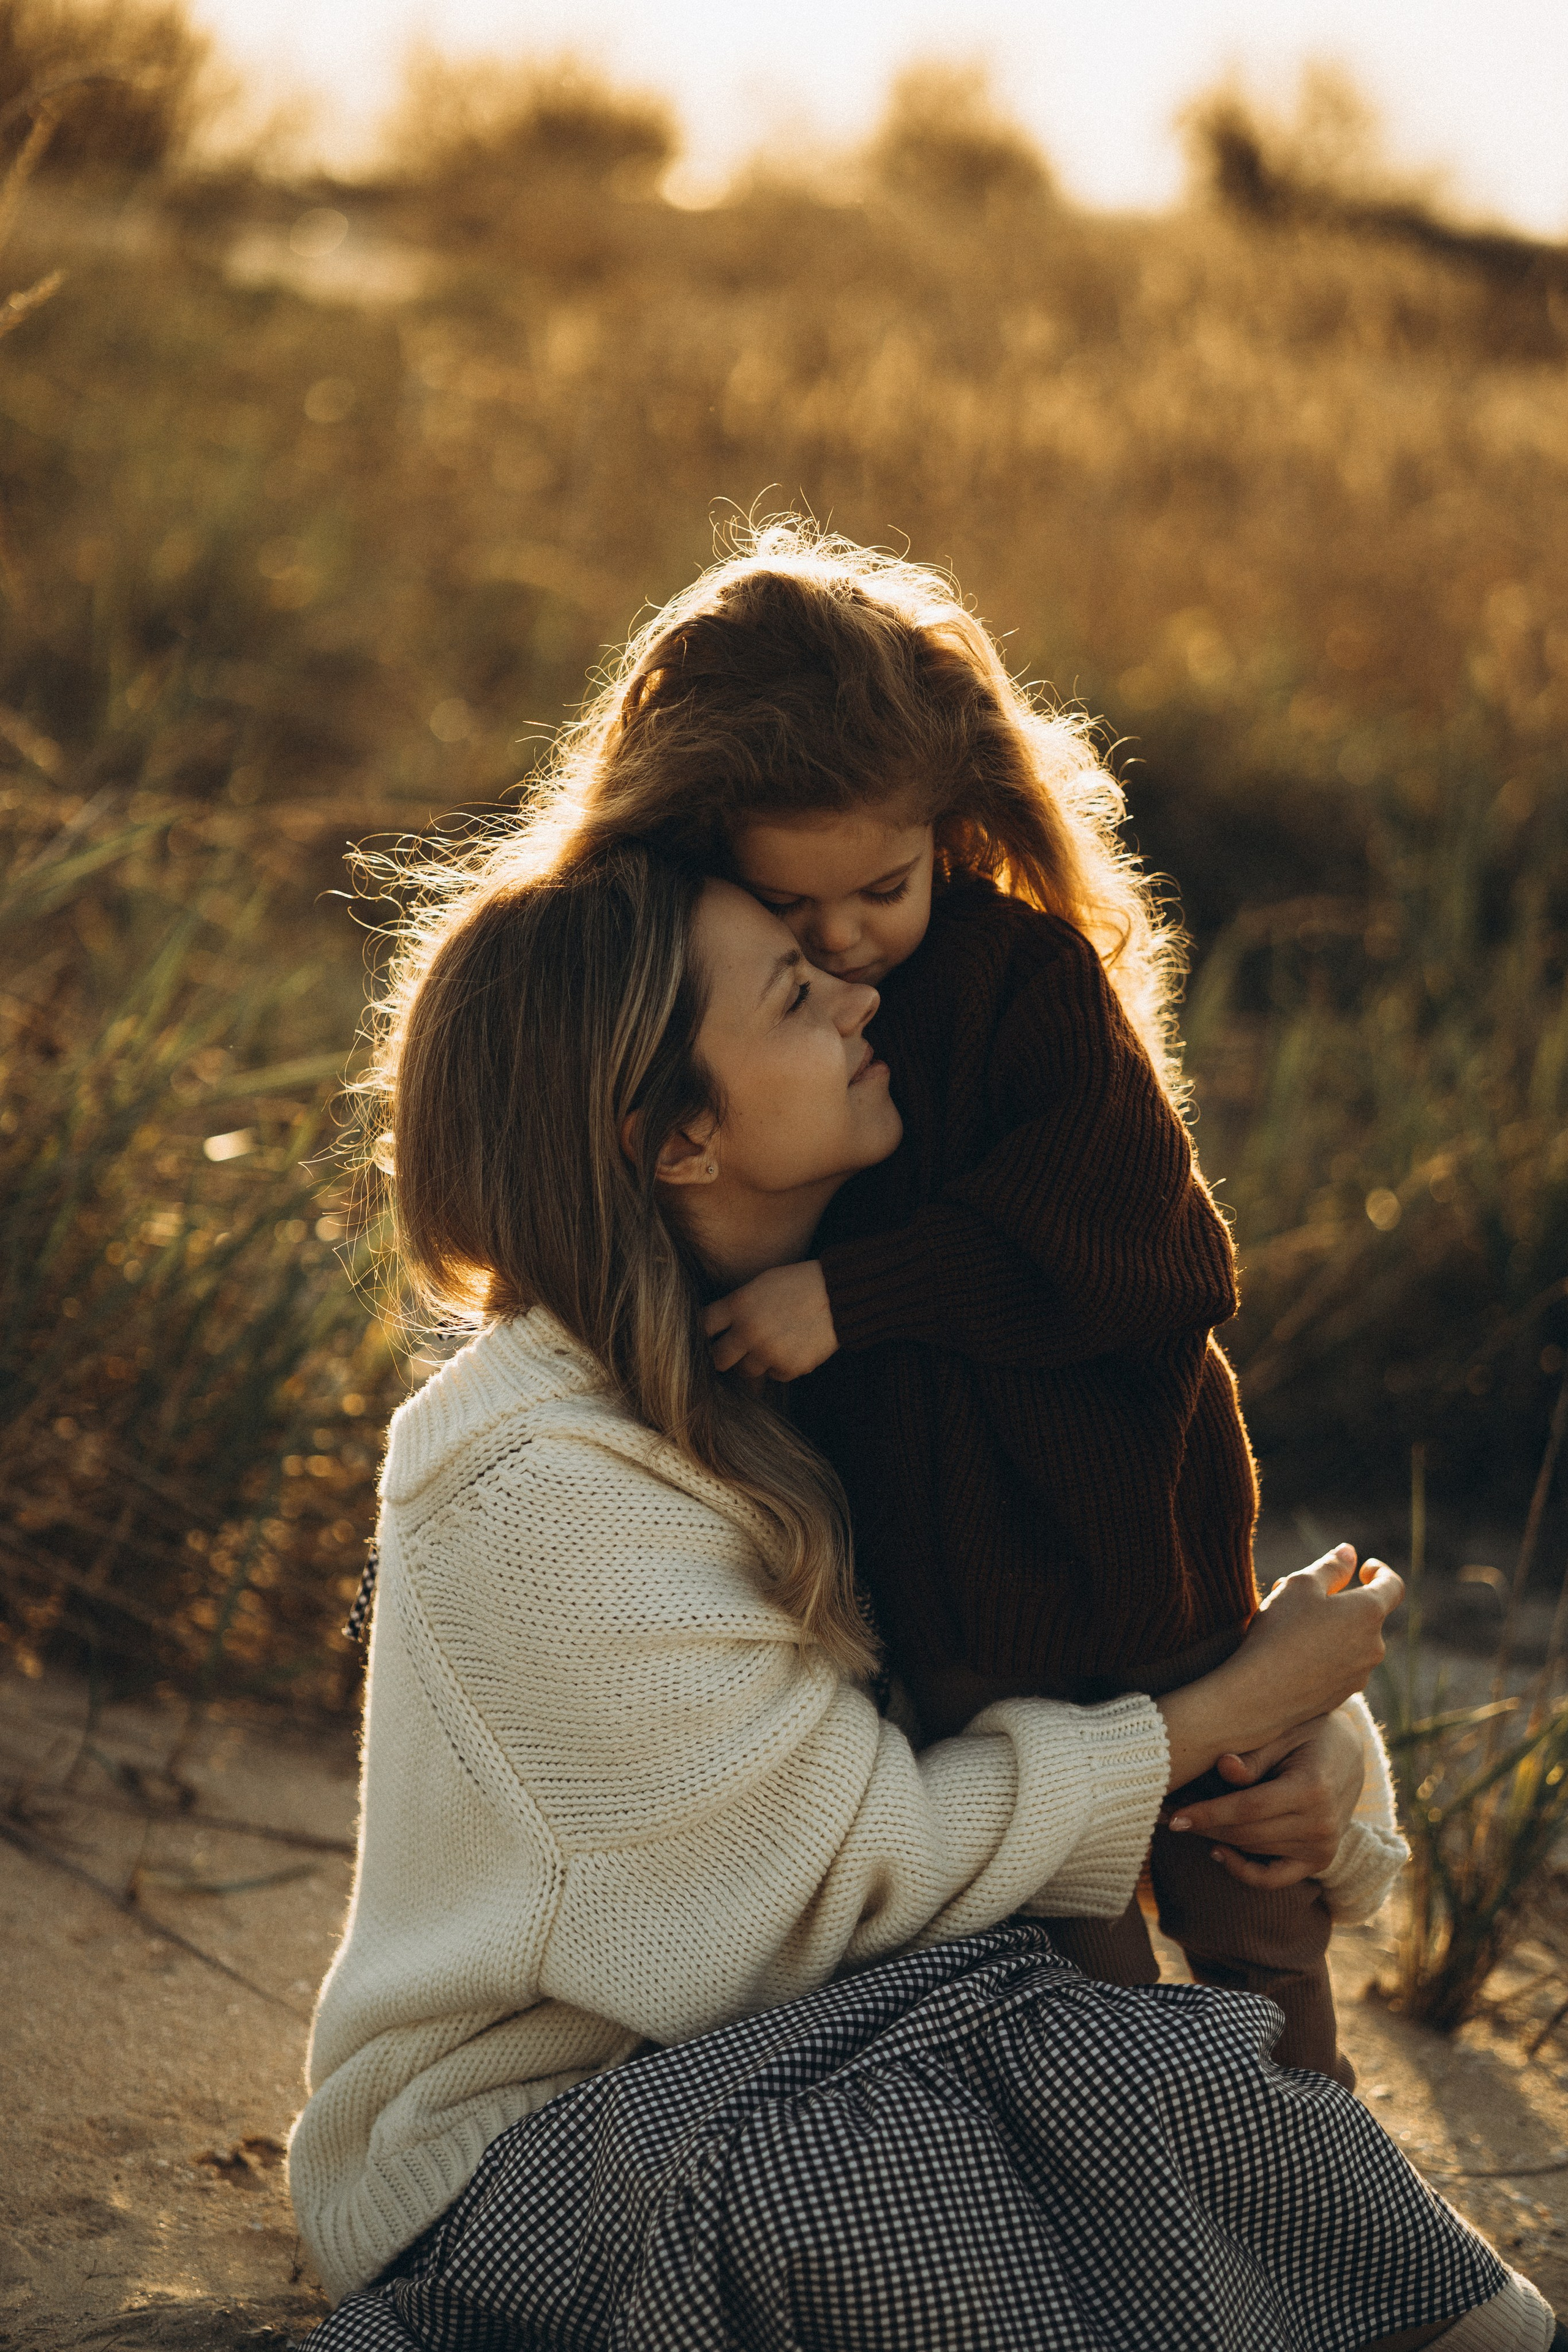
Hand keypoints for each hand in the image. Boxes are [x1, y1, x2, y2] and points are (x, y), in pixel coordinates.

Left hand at [703, 1261, 839, 1381]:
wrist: (839, 1295)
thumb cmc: (797, 1284)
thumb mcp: (760, 1283)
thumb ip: (737, 1306)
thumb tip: (716, 1329)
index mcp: (739, 1306)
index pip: (704, 1327)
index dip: (706, 1333)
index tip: (712, 1335)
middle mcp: (750, 1332)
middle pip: (718, 1360)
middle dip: (724, 1356)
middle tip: (733, 1351)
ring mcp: (770, 1352)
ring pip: (747, 1371)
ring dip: (754, 1362)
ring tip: (770, 1344)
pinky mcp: (790, 1367)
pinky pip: (774, 1375)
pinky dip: (780, 1366)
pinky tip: (792, 1347)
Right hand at [1156, 1546, 1400, 1788]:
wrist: (1260, 1696)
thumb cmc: (1280, 1632)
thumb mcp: (1300, 1585)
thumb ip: (1330, 1566)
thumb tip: (1350, 1553)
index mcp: (1369, 1613)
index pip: (1393, 1586)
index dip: (1381, 1572)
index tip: (1364, 1568)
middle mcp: (1373, 1646)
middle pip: (1366, 1615)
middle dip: (1340, 1602)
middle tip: (1301, 1597)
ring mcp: (1359, 1675)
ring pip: (1350, 1641)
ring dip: (1330, 1629)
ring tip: (1287, 1626)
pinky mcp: (1342, 1696)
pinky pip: (1339, 1666)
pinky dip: (1323, 1655)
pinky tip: (1290, 1655)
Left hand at [1161, 1707, 1365, 1888]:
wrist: (1349, 1751)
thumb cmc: (1309, 1734)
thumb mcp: (1282, 1734)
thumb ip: (1253, 1756)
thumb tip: (1222, 1767)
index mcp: (1312, 1789)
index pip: (1249, 1809)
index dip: (1208, 1814)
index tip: (1174, 1816)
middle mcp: (1321, 1825)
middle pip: (1247, 1834)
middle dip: (1204, 1826)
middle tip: (1168, 1817)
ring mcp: (1322, 1848)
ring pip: (1254, 1850)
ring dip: (1217, 1839)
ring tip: (1186, 1823)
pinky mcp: (1319, 1861)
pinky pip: (1274, 1878)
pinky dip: (1243, 1871)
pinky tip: (1218, 1850)